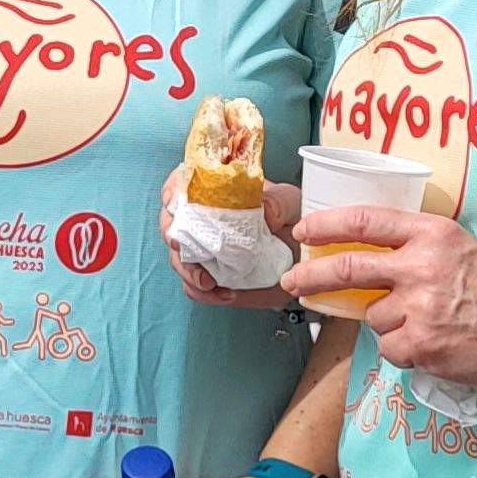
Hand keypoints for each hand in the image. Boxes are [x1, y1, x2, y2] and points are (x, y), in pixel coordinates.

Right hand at [165, 167, 303, 310]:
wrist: (305, 258)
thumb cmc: (293, 222)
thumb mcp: (292, 204)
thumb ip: (279, 202)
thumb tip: (264, 210)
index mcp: (217, 193)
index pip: (182, 184)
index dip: (173, 191)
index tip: (175, 202)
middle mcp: (204, 221)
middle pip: (171, 223)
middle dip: (173, 236)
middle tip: (181, 246)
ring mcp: (205, 251)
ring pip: (178, 259)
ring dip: (188, 270)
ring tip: (208, 281)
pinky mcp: (212, 278)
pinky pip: (194, 288)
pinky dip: (204, 293)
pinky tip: (225, 293)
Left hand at [283, 206, 476, 388]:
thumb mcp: (457, 246)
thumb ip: (413, 246)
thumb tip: (363, 257)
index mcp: (430, 234)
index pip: (364, 221)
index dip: (326, 225)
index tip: (303, 232)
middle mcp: (420, 266)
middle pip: (347, 268)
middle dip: (310, 276)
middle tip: (292, 281)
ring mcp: (419, 307)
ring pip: (373, 316)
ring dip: (389, 322)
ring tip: (427, 322)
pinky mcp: (421, 344)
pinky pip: (390, 346)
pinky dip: (403, 348)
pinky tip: (433, 343)